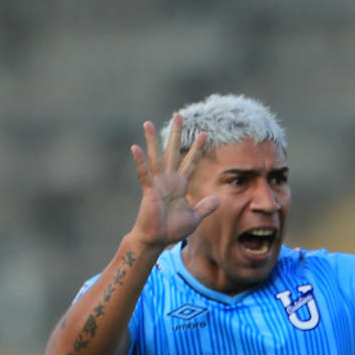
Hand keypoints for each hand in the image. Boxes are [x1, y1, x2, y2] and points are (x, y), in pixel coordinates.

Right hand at [128, 113, 216, 251]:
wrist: (157, 239)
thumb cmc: (172, 229)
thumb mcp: (195, 217)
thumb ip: (205, 206)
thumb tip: (218, 198)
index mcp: (180, 185)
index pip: (191, 162)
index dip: (198, 149)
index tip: (204, 134)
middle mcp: (168, 180)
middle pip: (174, 152)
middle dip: (177, 135)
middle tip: (179, 115)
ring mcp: (157, 184)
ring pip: (156, 158)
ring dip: (152, 141)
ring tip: (148, 123)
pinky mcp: (149, 191)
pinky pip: (144, 174)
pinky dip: (140, 162)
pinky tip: (136, 147)